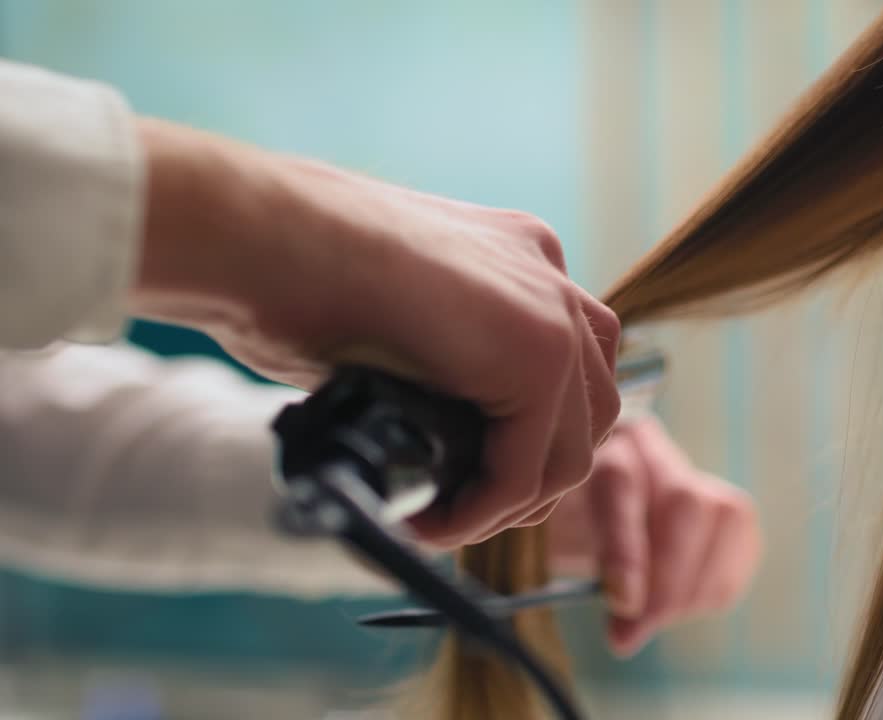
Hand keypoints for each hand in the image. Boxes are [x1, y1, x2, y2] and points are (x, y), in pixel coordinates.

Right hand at [129, 118, 620, 547]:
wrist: (258, 238)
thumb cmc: (290, 275)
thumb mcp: (394, 324)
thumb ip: (444, 370)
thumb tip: (451, 444)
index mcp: (519, 257)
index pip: (570, 365)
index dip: (527, 436)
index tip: (466, 477)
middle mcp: (549, 275)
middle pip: (589, 408)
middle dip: (531, 473)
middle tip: (460, 507)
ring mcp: (551, 312)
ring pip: (569, 448)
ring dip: (508, 503)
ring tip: (441, 520)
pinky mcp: (537, 356)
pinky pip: (528, 468)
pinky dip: (482, 511)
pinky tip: (429, 522)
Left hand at [547, 416, 761, 656]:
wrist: (593, 515)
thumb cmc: (571, 530)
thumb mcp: (559, 539)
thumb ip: (592, 564)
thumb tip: (627, 616)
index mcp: (596, 447)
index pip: (618, 483)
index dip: (625, 547)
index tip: (624, 603)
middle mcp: (650, 445)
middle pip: (683, 501)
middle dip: (667, 579)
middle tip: (637, 629)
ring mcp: (693, 471)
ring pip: (723, 516)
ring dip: (693, 587)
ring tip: (656, 618)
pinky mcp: (730, 507)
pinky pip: (742, 544)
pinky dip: (714, 587)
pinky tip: (684, 604)